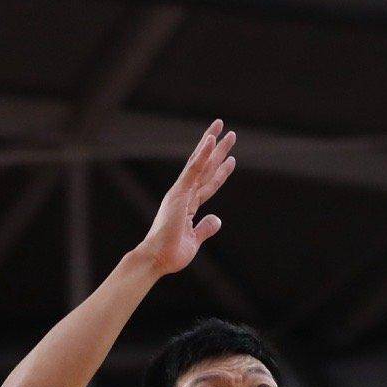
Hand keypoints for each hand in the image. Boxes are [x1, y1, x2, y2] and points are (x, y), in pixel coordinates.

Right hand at [137, 119, 235, 275]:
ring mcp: (181, 192)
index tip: (230, 159)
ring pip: (200, 163)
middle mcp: (184, 194)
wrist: (156, 258)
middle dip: (218, 151)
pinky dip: (202, 154)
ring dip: (212, 145)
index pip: (208, 183)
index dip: (220, 171)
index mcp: (187, 205)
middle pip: (205, 168)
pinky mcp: (179, 193)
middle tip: (229, 134)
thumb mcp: (195, 240)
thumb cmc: (171, 253)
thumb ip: (206, 227)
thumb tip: (217, 219)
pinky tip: (211, 140)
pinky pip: (193, 170)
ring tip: (222, 127)